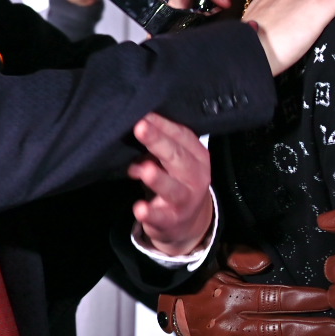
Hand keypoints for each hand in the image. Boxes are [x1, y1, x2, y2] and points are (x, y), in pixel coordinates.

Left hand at [130, 113, 212, 255]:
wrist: (187, 223)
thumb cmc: (176, 181)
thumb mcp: (171, 161)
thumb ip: (157, 146)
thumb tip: (136, 129)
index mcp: (198, 156)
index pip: (181, 136)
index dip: (162, 124)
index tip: (142, 112)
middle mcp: (196, 176)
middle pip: (177, 157)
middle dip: (157, 141)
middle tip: (140, 127)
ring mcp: (186, 200)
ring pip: (173, 188)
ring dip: (158, 179)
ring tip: (145, 170)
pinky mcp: (172, 220)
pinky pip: (161, 217)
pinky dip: (151, 213)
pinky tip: (140, 209)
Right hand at [159, 246, 334, 335]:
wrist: (169, 305)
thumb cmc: (199, 280)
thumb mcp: (216, 259)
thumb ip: (241, 258)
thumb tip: (265, 263)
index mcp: (229, 296)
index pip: (273, 299)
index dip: (302, 300)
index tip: (327, 299)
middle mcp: (228, 324)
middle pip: (276, 329)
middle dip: (311, 331)